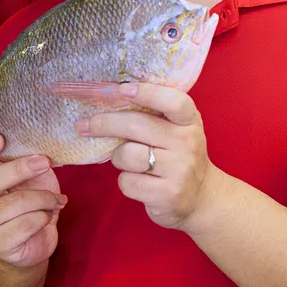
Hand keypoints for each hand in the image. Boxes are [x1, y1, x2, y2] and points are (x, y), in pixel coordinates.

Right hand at [0, 135, 65, 267]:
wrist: (35, 241)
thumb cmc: (31, 203)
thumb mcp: (30, 177)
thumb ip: (27, 161)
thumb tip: (40, 149)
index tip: (1, 138)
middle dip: (22, 169)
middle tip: (45, 162)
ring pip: (16, 203)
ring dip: (44, 199)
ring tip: (55, 200)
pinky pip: (27, 223)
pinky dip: (45, 217)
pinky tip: (47, 216)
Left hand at [77, 82, 221, 230]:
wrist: (202, 198)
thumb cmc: (179, 156)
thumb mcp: (178, 131)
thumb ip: (155, 115)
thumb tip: (109, 99)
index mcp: (190, 121)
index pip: (174, 101)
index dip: (147, 92)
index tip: (122, 89)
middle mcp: (187, 143)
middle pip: (136, 126)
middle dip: (104, 123)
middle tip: (84, 124)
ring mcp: (178, 170)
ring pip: (127, 155)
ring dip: (118, 157)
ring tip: (127, 160)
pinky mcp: (167, 194)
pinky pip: (127, 182)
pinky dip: (126, 181)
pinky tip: (139, 181)